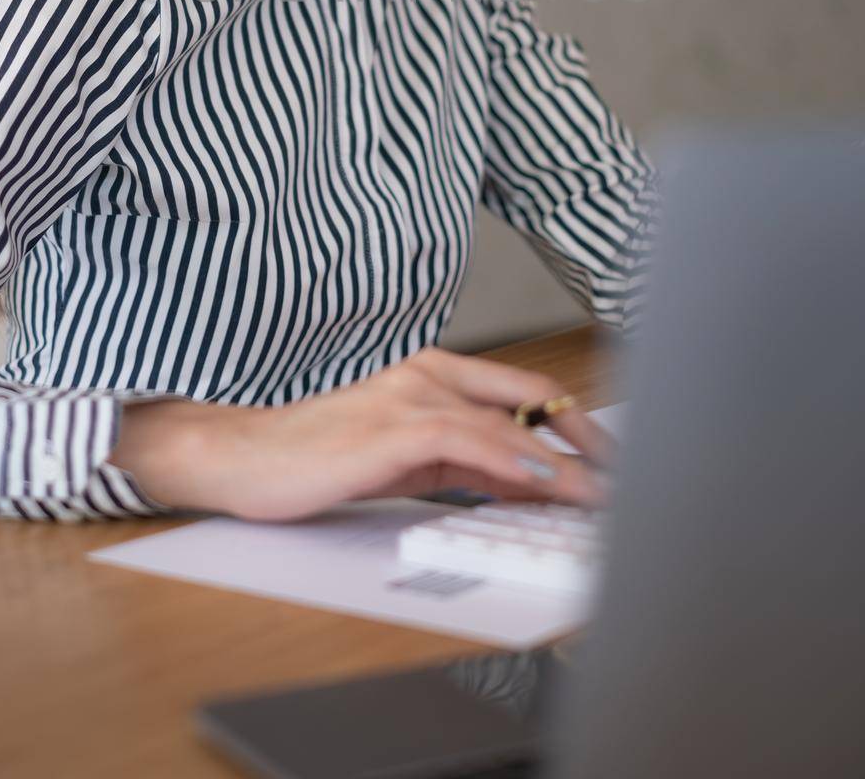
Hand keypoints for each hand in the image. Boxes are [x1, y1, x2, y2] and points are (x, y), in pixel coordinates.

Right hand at [109, 346, 615, 521]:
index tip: (608, 460)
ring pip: (511, 419)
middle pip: (532, 393)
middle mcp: (427, 372)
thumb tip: (525, 483)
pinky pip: (472, 440)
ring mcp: (410, 393)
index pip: (522, 391)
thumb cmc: (312, 455)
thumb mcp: (404, 459)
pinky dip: (517, 460)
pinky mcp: (392, 425)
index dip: (574, 424)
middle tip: (624, 475)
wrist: (240, 456)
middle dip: (587, 436)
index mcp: (430, 373)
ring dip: (566, 460)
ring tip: (602, 493)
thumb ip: (462, 462)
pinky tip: (546, 480)